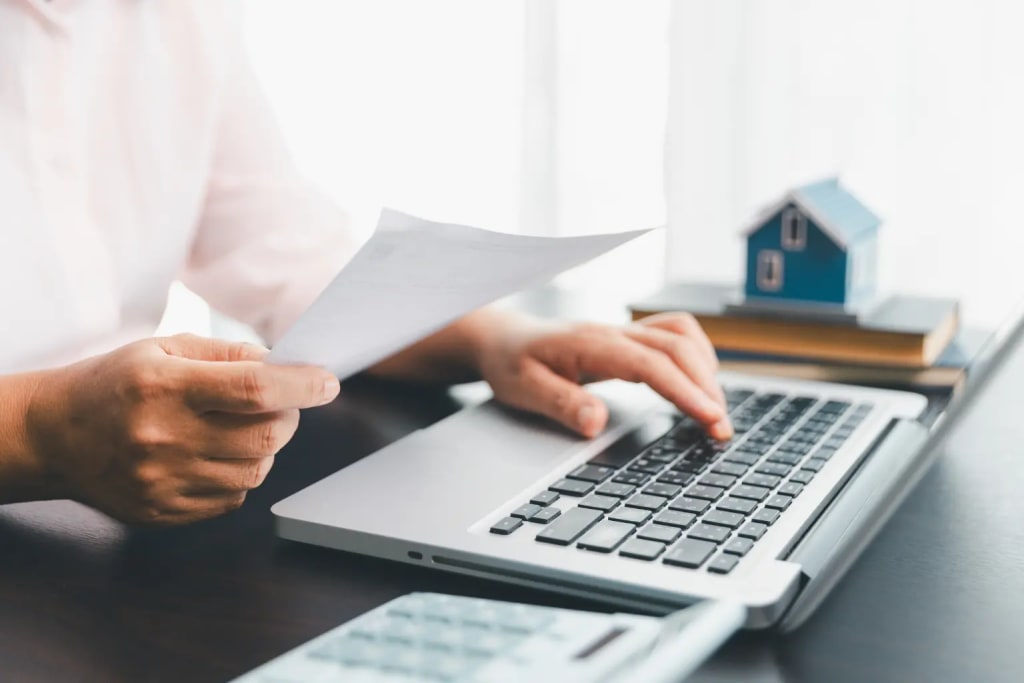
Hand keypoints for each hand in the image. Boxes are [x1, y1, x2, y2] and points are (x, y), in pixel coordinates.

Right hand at [25, 334, 339, 524]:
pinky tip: (215, 454)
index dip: (301, 386)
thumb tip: (283, 364)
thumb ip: (227, 354)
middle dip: (288, 418)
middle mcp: (163, 437)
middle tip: (281, 405)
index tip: (326, 382)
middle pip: (264, 437)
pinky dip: (239, 473)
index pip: (254, 389)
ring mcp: (162, 481)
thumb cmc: (115, 382)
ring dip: (265, 448)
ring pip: (255, 471)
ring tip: (240, 428)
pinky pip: (232, 497)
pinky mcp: (163, 511)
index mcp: (165, 386)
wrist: (54, 434)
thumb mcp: (163, 347)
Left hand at [477, 312, 730, 439]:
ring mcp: (623, 331)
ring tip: (714, 410)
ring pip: (681, 336)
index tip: (710, 418)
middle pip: (676, 348)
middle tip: (722, 430)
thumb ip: (560, 403)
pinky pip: (675, 333)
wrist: (503, 339)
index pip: (650, 364)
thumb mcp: (523, 389)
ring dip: (705, 369)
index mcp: (590, 343)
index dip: (684, 391)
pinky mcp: (629, 337)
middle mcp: (613, 331)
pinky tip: (698, 383)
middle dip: (706, 387)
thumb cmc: (512, 363)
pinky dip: (696, 356)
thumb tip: (595, 422)